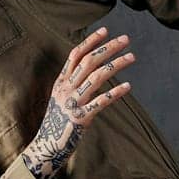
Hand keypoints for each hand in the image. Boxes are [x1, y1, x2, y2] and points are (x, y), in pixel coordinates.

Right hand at [21, 26, 134, 178]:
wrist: (46, 147)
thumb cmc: (57, 123)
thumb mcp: (60, 98)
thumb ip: (72, 84)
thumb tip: (90, 69)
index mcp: (61, 82)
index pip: (75, 55)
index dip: (90, 41)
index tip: (105, 30)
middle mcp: (66, 89)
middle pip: (89, 61)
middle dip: (108, 48)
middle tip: (125, 39)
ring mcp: (73, 103)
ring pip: (96, 77)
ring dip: (116, 64)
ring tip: (132, 56)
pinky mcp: (81, 118)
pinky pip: (100, 102)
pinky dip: (115, 93)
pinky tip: (128, 86)